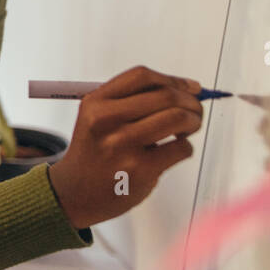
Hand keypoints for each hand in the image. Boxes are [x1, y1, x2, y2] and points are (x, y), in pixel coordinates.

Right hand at [46, 65, 204, 229]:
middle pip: (165, 95)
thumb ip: (131, 100)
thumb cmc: (94, 153)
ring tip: (188, 128)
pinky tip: (173, 151)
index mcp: (95, 103)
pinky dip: (186, 147)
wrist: (74, 193)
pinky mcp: (140, 169)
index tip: (189, 88)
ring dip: (193, 121)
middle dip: (191, 102)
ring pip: (178, 118)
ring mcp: (123, 145)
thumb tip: (187, 88)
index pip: (142, 76)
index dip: (173, 79)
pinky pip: (181, 148)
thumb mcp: (96, 117)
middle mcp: (106, 120)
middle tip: (195, 111)